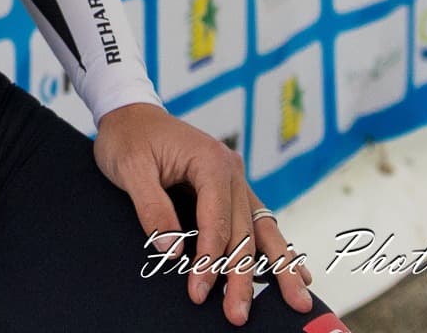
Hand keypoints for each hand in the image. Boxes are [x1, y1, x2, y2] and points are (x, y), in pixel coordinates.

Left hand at [93, 101, 314, 325]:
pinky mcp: (232, 190)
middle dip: (241, 276)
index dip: (209, 259)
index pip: (216, 221)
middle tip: (238, 315)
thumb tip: (171, 251)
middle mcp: (232, 170)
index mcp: (210, 161)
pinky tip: (298, 271)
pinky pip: (258, 222)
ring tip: (297, 300)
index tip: (199, 290)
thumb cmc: (127, 138)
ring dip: (278, 268)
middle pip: (242, 232)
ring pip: (261, 230)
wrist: (129, 113)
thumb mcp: (129, 168)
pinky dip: (276, 248)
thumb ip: (151, 208)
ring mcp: (236, 180)